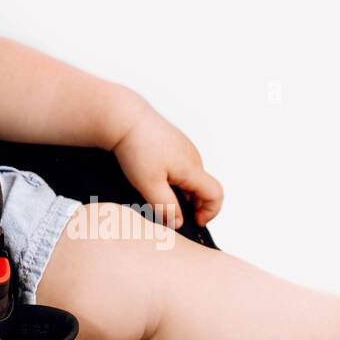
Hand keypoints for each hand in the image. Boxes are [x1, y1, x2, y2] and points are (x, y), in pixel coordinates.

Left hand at [111, 99, 222, 229]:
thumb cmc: (136, 147)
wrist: (123, 117)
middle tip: (170, 212)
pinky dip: (172, 177)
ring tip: (156, 195)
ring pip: (189, 176)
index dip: (209, 213)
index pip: (215, 195)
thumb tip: (178, 222)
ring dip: (180, 191)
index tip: (194, 221)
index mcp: (192, 168)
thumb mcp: (148, 184)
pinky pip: (179, 165)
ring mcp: (183, 147)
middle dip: (191, 204)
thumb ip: (166, 207)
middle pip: (202, 188)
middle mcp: (193, 157)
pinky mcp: (172, 142)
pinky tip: (151, 178)